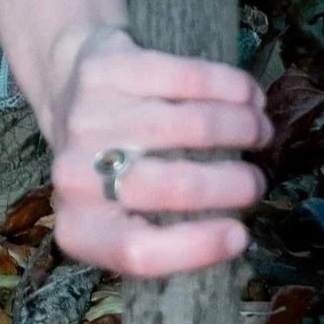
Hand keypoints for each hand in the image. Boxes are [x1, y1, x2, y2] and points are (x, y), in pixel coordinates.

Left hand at [49, 25, 271, 276]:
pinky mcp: (103, 71)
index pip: (139, 251)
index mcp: (79, 228)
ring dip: (241, 128)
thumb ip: (164, 232)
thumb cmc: (109, 167)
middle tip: (257, 182)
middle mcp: (74, 176)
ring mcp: (86, 119)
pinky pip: (185, 77)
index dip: (198, 247)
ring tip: (261, 132)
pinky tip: (250, 96)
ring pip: (189, 125)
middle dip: (233, 184)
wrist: (62, 90)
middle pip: (172, 186)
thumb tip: (235, 235)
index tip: (241, 233)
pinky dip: (230, 87)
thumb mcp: (121, 215)